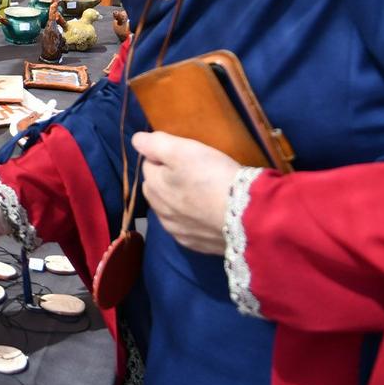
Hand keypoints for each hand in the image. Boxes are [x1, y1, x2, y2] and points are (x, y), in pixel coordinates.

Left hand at [132, 132, 240, 254]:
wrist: (246, 217)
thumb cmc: (213, 177)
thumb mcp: (184, 150)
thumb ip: (157, 144)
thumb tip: (136, 140)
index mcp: (154, 187)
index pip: (149, 165)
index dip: (164, 157)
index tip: (184, 155)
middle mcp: (160, 212)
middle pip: (156, 190)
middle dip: (166, 180)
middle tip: (193, 172)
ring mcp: (177, 231)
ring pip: (170, 211)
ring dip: (178, 202)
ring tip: (201, 194)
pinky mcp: (195, 245)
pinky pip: (188, 229)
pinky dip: (193, 221)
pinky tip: (207, 215)